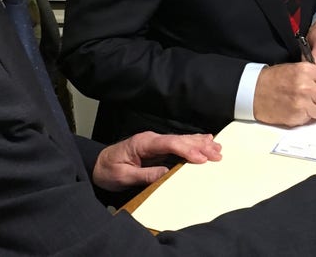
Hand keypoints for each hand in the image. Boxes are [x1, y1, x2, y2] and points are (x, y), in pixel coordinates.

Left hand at [91, 131, 221, 190]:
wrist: (97, 166)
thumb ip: (145, 175)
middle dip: (200, 146)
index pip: (169, 143)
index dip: (187, 150)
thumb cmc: (108, 171)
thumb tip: (166, 173)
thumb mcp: (123, 176)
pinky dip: (194, 143)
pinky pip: (179, 144)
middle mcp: (151, 139)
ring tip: (217, 147)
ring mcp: (156, 142)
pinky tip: (206, 141)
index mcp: (142, 143)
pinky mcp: (158, 148)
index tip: (201, 158)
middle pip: (180, 140)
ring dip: (200, 143)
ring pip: (182, 140)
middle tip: (217, 154)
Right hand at [254, 62, 315, 125]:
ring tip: (305, 104)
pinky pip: (310, 119)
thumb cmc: (274, 79)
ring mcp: (301, 103)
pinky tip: (296, 109)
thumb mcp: (296, 68)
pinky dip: (306, 116)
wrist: (253, 91)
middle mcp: (306, 86)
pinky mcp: (296, 116)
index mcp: (307, 71)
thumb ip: (315, 75)